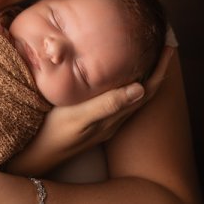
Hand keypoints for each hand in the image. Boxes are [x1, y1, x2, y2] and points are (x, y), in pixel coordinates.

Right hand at [5, 45, 175, 175]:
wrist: (34, 156)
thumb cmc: (51, 134)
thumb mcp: (78, 116)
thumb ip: (107, 103)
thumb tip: (140, 88)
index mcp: (114, 117)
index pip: (146, 90)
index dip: (160, 69)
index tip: (169, 46)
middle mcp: (113, 121)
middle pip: (143, 92)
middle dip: (155, 69)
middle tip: (163, 46)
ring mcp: (103, 123)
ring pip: (131, 97)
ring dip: (142, 76)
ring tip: (146, 56)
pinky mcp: (92, 122)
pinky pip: (118, 100)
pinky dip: (125, 84)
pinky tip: (115, 77)